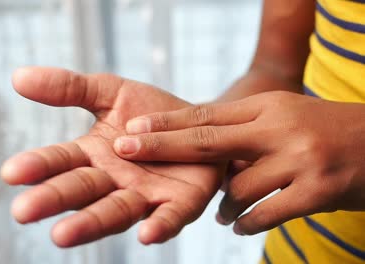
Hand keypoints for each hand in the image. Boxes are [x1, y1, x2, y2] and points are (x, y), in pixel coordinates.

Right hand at [1, 67, 224, 246]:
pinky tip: (147, 233)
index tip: (11, 172)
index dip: (37, 166)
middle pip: (81, 190)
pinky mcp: (180, 203)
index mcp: (92, 155)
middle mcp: (113, 181)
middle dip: (54, 199)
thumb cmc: (151, 115)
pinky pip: (169, 217)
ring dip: (91, 222)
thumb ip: (70, 88)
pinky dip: (158, 226)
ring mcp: (145, 195)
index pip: (60, 161)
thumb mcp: (110, 92)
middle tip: (22, 210)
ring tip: (62, 235)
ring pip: (115, 210)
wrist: (198, 124)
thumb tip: (18, 77)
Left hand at [114, 91, 364, 234]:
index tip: (131, 131)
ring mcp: (299, 160)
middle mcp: (279, 129)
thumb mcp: (280, 115)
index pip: (205, 115)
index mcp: (267, 107)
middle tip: (125, 151)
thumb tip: (196, 145)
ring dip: (222, 206)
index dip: (166, 124)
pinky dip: (246, 223)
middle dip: (163, 147)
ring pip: (237, 189)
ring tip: (221, 213)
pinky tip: (240, 225)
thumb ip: (240, 127)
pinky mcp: (317, 192)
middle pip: (208, 141)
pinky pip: (264, 215)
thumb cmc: (320, 129)